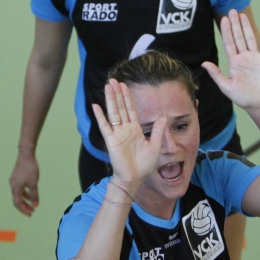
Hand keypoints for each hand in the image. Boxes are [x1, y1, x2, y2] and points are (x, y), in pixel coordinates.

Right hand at [9, 152, 39, 216]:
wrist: (26, 154)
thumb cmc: (30, 169)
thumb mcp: (34, 183)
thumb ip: (34, 195)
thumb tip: (35, 205)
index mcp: (15, 188)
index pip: (17, 204)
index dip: (24, 210)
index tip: (31, 214)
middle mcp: (12, 185)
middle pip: (17, 200)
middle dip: (24, 206)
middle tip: (32, 211)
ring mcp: (13, 181)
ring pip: (18, 194)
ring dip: (25, 200)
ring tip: (32, 204)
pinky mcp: (16, 176)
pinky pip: (19, 188)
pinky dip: (24, 193)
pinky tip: (31, 193)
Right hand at [92, 80, 163, 194]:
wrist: (134, 178)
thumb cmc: (144, 165)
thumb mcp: (155, 146)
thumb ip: (158, 131)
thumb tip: (164, 117)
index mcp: (135, 129)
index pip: (130, 109)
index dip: (127, 97)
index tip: (124, 85)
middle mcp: (125, 129)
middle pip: (120, 107)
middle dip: (117, 94)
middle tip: (113, 80)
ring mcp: (117, 134)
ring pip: (113, 113)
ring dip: (110, 99)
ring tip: (107, 86)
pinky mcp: (111, 140)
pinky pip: (104, 126)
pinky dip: (100, 116)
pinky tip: (95, 106)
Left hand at [201, 9, 259, 113]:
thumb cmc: (243, 98)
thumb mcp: (227, 86)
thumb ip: (216, 74)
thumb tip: (204, 63)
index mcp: (234, 62)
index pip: (229, 43)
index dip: (226, 31)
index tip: (224, 19)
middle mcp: (244, 57)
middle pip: (239, 37)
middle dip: (235, 24)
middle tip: (232, 11)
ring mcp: (256, 58)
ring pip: (251, 38)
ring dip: (247, 27)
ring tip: (243, 15)